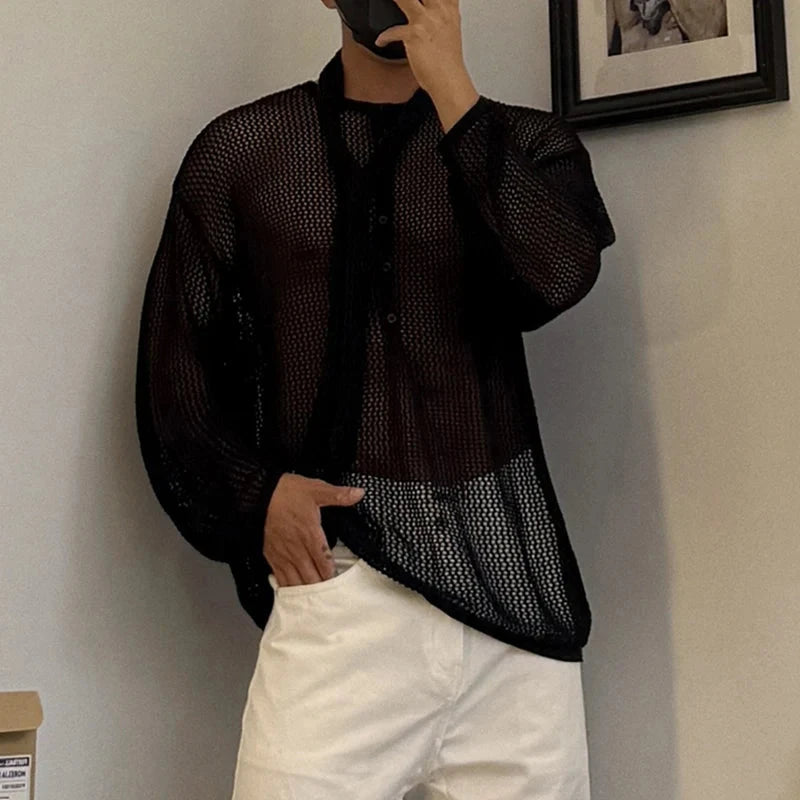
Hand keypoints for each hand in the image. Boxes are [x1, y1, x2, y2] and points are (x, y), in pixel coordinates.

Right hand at [262, 472, 364, 586]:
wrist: (259, 495)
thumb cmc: (288, 492)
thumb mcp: (316, 489)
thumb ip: (338, 495)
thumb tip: (360, 493)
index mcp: (311, 535)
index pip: (325, 563)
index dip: (332, 576)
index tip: (340, 585)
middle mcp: (297, 549)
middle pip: (311, 577)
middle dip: (321, 588)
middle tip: (331, 597)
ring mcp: (283, 555)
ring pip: (296, 582)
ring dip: (306, 591)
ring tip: (316, 602)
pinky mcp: (272, 557)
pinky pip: (280, 578)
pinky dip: (289, 588)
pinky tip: (295, 594)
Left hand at [374, 0, 479, 132]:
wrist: (448, 82)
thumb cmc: (448, 63)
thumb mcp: (450, 31)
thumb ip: (441, 16)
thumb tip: (432, 12)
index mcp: (449, 9)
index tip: (421, 0)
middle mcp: (439, 11)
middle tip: (402, 2)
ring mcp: (427, 21)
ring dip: (395, 1)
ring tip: (385, 5)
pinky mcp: (415, 35)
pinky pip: (392, 32)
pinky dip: (384, 38)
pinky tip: (380, 42)